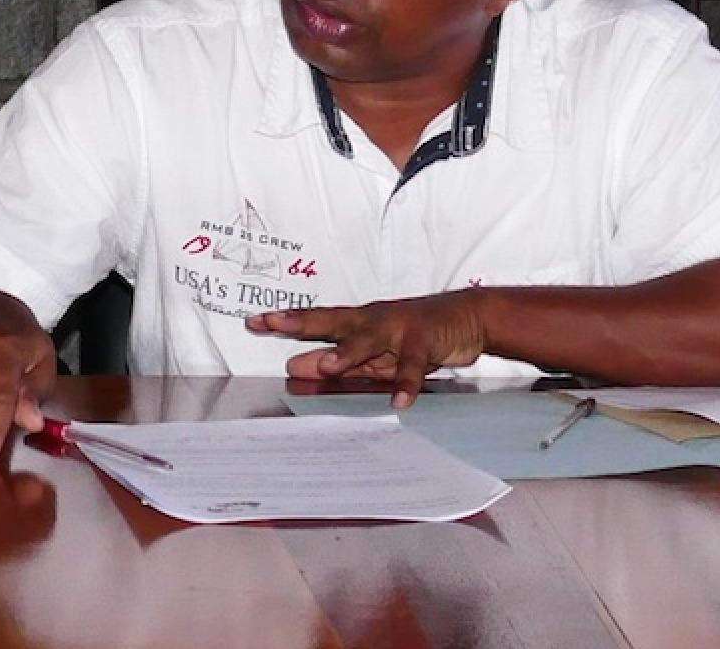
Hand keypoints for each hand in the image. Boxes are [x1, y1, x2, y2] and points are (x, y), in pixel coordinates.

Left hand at [244, 289, 489, 406]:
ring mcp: (398, 329)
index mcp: (356, 322)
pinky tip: (398, 403)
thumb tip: (293, 365)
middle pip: (332, 321)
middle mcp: (372, 321)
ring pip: (370, 340)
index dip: (284, 320)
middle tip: (273, 323)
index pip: (314, 320)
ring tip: (326, 366)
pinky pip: (414, 366)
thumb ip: (335, 359)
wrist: (466, 317)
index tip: (252, 321)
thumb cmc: (410, 334)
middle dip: (301, 322)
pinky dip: (406, 384)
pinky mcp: (426, 342)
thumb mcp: (370, 349)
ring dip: (348, 353)